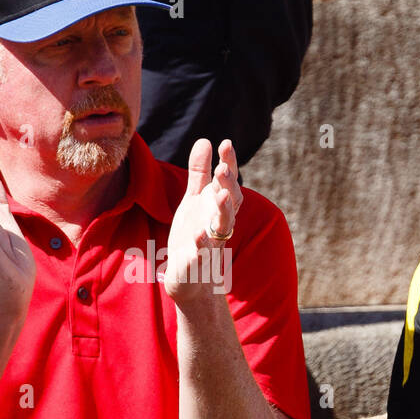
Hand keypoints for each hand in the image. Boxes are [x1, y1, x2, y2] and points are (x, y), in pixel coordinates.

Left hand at [164, 138, 239, 303]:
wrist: (189, 278)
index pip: (227, 184)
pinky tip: (197, 234)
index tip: (226, 143)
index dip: (229, 164)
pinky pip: (202, 254)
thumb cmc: (192, 235)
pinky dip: (201, 245)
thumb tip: (205, 140)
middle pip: (230, 203)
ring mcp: (210, 244)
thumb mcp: (193, 201)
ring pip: (223, 227)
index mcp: (217, 208)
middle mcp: (218, 224)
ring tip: (219, 196)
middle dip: (228, 186)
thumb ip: (199, 173)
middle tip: (222, 169)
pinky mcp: (197, 264)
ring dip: (222, 212)